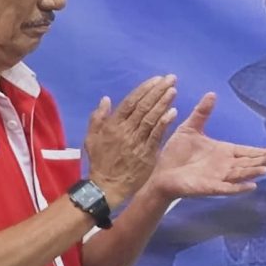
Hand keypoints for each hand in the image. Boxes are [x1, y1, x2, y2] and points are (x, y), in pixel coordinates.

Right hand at [85, 76, 177, 205]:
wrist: (107, 187)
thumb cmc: (100, 162)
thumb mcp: (91, 139)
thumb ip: (98, 118)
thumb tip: (106, 99)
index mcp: (112, 125)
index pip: (130, 102)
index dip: (144, 90)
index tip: (156, 79)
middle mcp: (125, 131)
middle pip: (143, 107)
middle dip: (157, 91)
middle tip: (171, 78)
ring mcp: (136, 142)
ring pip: (151, 118)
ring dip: (163, 103)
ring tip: (173, 90)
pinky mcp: (147, 153)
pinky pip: (157, 135)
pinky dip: (165, 122)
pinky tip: (174, 112)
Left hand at [148, 93, 265, 200]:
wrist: (160, 171)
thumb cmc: (175, 152)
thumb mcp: (190, 128)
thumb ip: (202, 113)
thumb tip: (212, 93)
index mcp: (222, 151)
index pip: (245, 151)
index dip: (259, 151)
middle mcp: (224, 165)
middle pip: (247, 163)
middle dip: (261, 160)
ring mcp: (218, 177)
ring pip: (240, 174)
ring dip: (253, 172)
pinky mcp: (208, 187)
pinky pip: (227, 188)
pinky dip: (238, 188)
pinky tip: (251, 186)